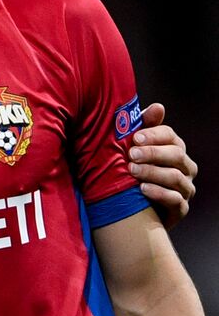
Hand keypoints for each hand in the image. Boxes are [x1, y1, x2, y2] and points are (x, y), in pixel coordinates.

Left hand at [130, 103, 197, 228]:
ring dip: (153, 172)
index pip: (170, 137)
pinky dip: (159, 193)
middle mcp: (184, 168)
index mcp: (174, 149)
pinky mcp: (180, 209)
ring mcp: (185, 189)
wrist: (130, 208)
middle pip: (176, 155)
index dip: (153, 135)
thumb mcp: (133, 149)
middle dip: (153, 153)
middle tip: (131, 154)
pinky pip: (175, 200)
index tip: (134, 137)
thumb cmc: (131, 172)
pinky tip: (142, 189)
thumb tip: (158, 107)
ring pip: (176, 177)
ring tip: (132, 171)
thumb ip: (143, 127)